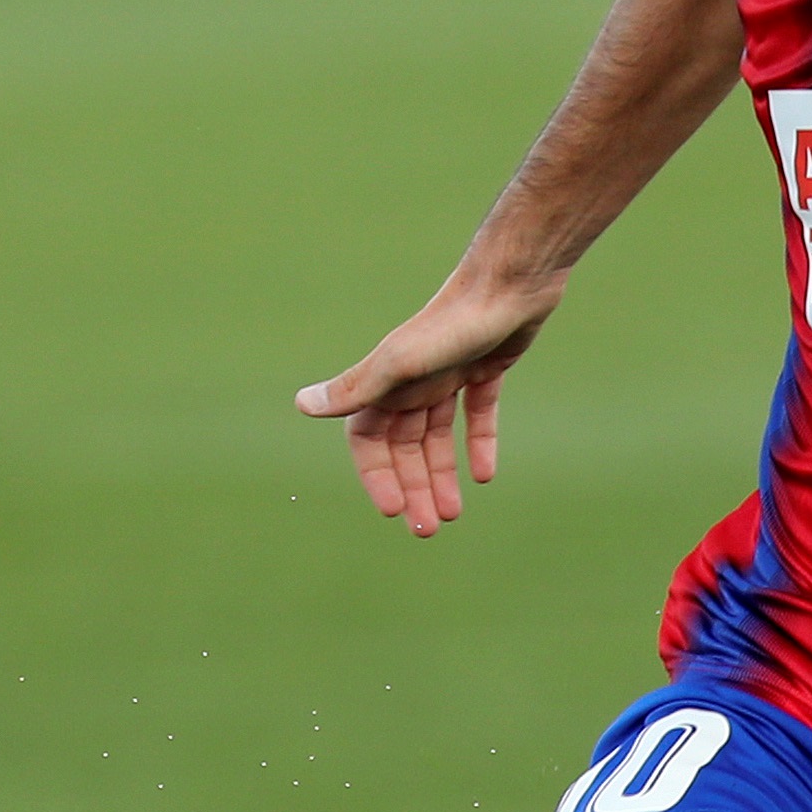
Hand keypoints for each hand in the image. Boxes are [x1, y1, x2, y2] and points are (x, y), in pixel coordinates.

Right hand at [296, 264, 564, 537]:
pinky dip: (478, 443)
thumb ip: (355, 389)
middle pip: (404, 447)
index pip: (367, 441)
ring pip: (438, 437)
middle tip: (427, 530)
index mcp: (386, 383)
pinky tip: (484, 476)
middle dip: (413, 488)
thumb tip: (301, 404)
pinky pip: (476, 413)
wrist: (510, 281)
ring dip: (442, 476)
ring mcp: (447, 374)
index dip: (377, 476)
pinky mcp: (484, 368)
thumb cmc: (451, 323)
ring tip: (452, 515)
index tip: (393, 509)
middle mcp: (411, 381)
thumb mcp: (400, 364)